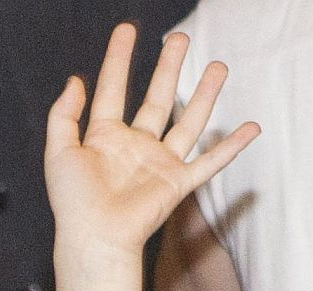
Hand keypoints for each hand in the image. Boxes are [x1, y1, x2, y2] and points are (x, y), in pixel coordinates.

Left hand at [46, 25, 257, 290]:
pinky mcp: (177, 183)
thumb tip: (75, 80)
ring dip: (205, 95)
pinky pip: (210, 162)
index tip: (127, 30)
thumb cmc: (72, 202)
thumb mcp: (59, 152)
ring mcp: (159, 164)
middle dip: (168, 68)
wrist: (93, 238)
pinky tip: (253, 127)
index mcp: (105, 138)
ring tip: (219, 65)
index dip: (118, 60)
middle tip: (179, 39)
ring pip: (188, 122)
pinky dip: (232, 147)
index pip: (113, 90)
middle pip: (157, 98)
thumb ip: (64, 116)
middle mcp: (135, 146)